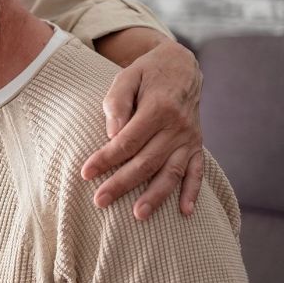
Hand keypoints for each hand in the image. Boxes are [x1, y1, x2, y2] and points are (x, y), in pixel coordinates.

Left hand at [81, 39, 203, 219]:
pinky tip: (185, 212)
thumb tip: (112, 134)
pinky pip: (197, 171)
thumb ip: (116, 103)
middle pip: (147, 161)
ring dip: (156, 195)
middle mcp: (177, 126)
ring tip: (138, 215)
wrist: (181, 67)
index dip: (106, 159)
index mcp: (158, 108)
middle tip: (99, 201)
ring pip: (172, 172)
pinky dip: (192, 192)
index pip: (128, 141)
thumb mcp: (126, 77)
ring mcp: (189, 138)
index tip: (86, 173)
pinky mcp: (196, 146)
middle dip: (122, 183)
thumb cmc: (146, 74)